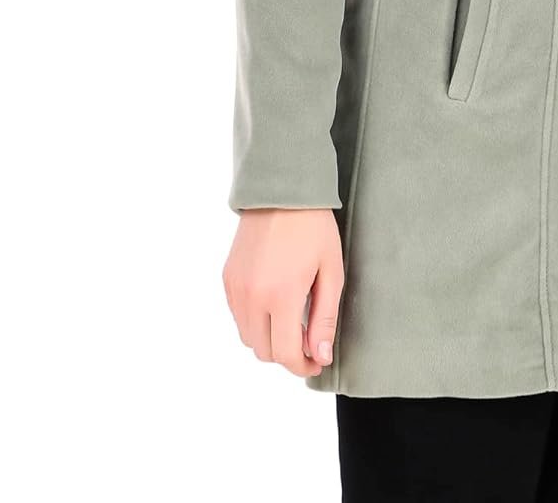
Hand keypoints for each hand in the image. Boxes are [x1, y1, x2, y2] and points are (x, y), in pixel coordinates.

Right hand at [223, 207, 344, 375]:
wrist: (281, 190)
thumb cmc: (314, 228)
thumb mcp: (330, 271)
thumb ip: (324, 318)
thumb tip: (319, 356)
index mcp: (281, 296)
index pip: (285, 354)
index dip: (302, 366)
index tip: (317, 361)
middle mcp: (252, 297)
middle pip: (265, 352)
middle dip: (287, 354)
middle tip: (309, 341)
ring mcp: (236, 289)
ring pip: (248, 338)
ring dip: (269, 339)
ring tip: (293, 319)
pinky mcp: (227, 279)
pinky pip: (238, 316)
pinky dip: (255, 321)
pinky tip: (274, 302)